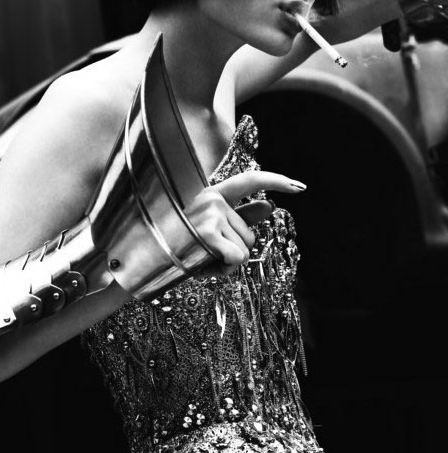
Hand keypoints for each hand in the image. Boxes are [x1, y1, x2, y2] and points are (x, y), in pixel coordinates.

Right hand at [183, 171, 305, 276]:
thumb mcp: (207, 228)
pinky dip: (224, 271)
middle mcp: (212, 199)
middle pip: (250, 233)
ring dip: (227, 264)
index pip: (249, 181)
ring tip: (200, 260)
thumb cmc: (174, 245)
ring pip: (245, 249)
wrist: (141, 258)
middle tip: (205, 254)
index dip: (277, 181)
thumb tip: (269, 205)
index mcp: (210, 193)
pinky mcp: (208, 234)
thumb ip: (238, 216)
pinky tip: (203, 268)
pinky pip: (237, 259)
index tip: (300, 188)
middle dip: (233, 251)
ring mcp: (210, 215)